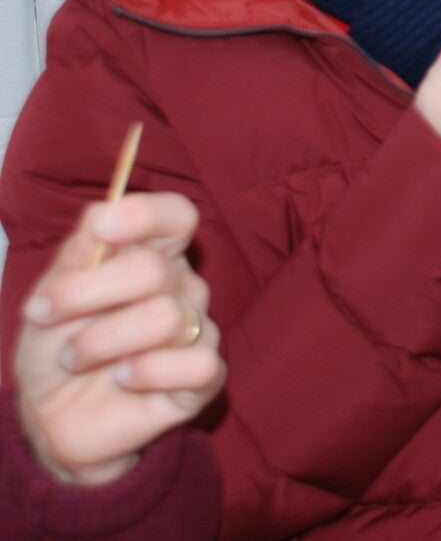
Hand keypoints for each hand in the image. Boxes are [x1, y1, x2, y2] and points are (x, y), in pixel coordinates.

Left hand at [15, 193, 225, 485]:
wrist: (51, 416)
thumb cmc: (57, 347)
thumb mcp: (48, 299)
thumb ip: (77, 258)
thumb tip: (101, 219)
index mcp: (151, 255)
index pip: (176, 216)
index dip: (145, 215)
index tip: (102, 229)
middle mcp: (181, 286)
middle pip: (153, 270)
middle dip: (87, 293)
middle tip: (44, 314)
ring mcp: (197, 331)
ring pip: (167, 319)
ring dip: (102, 341)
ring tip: (76, 357)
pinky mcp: (204, 377)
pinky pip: (198, 365)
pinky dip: (148, 373)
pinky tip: (122, 379)